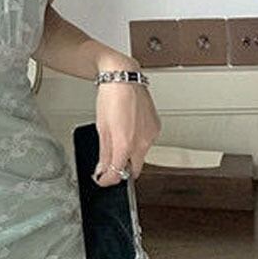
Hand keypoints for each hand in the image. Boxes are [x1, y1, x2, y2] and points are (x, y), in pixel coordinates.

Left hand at [93, 59, 161, 186]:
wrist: (123, 78)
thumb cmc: (110, 98)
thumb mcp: (101, 129)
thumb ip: (104, 153)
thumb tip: (103, 170)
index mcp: (125, 143)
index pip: (118, 174)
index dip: (108, 180)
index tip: (102, 180)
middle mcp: (141, 142)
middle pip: (133, 169)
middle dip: (121, 171)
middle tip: (108, 166)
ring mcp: (151, 135)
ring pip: (141, 156)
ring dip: (129, 156)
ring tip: (117, 142)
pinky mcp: (156, 128)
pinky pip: (146, 143)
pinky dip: (137, 143)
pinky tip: (128, 131)